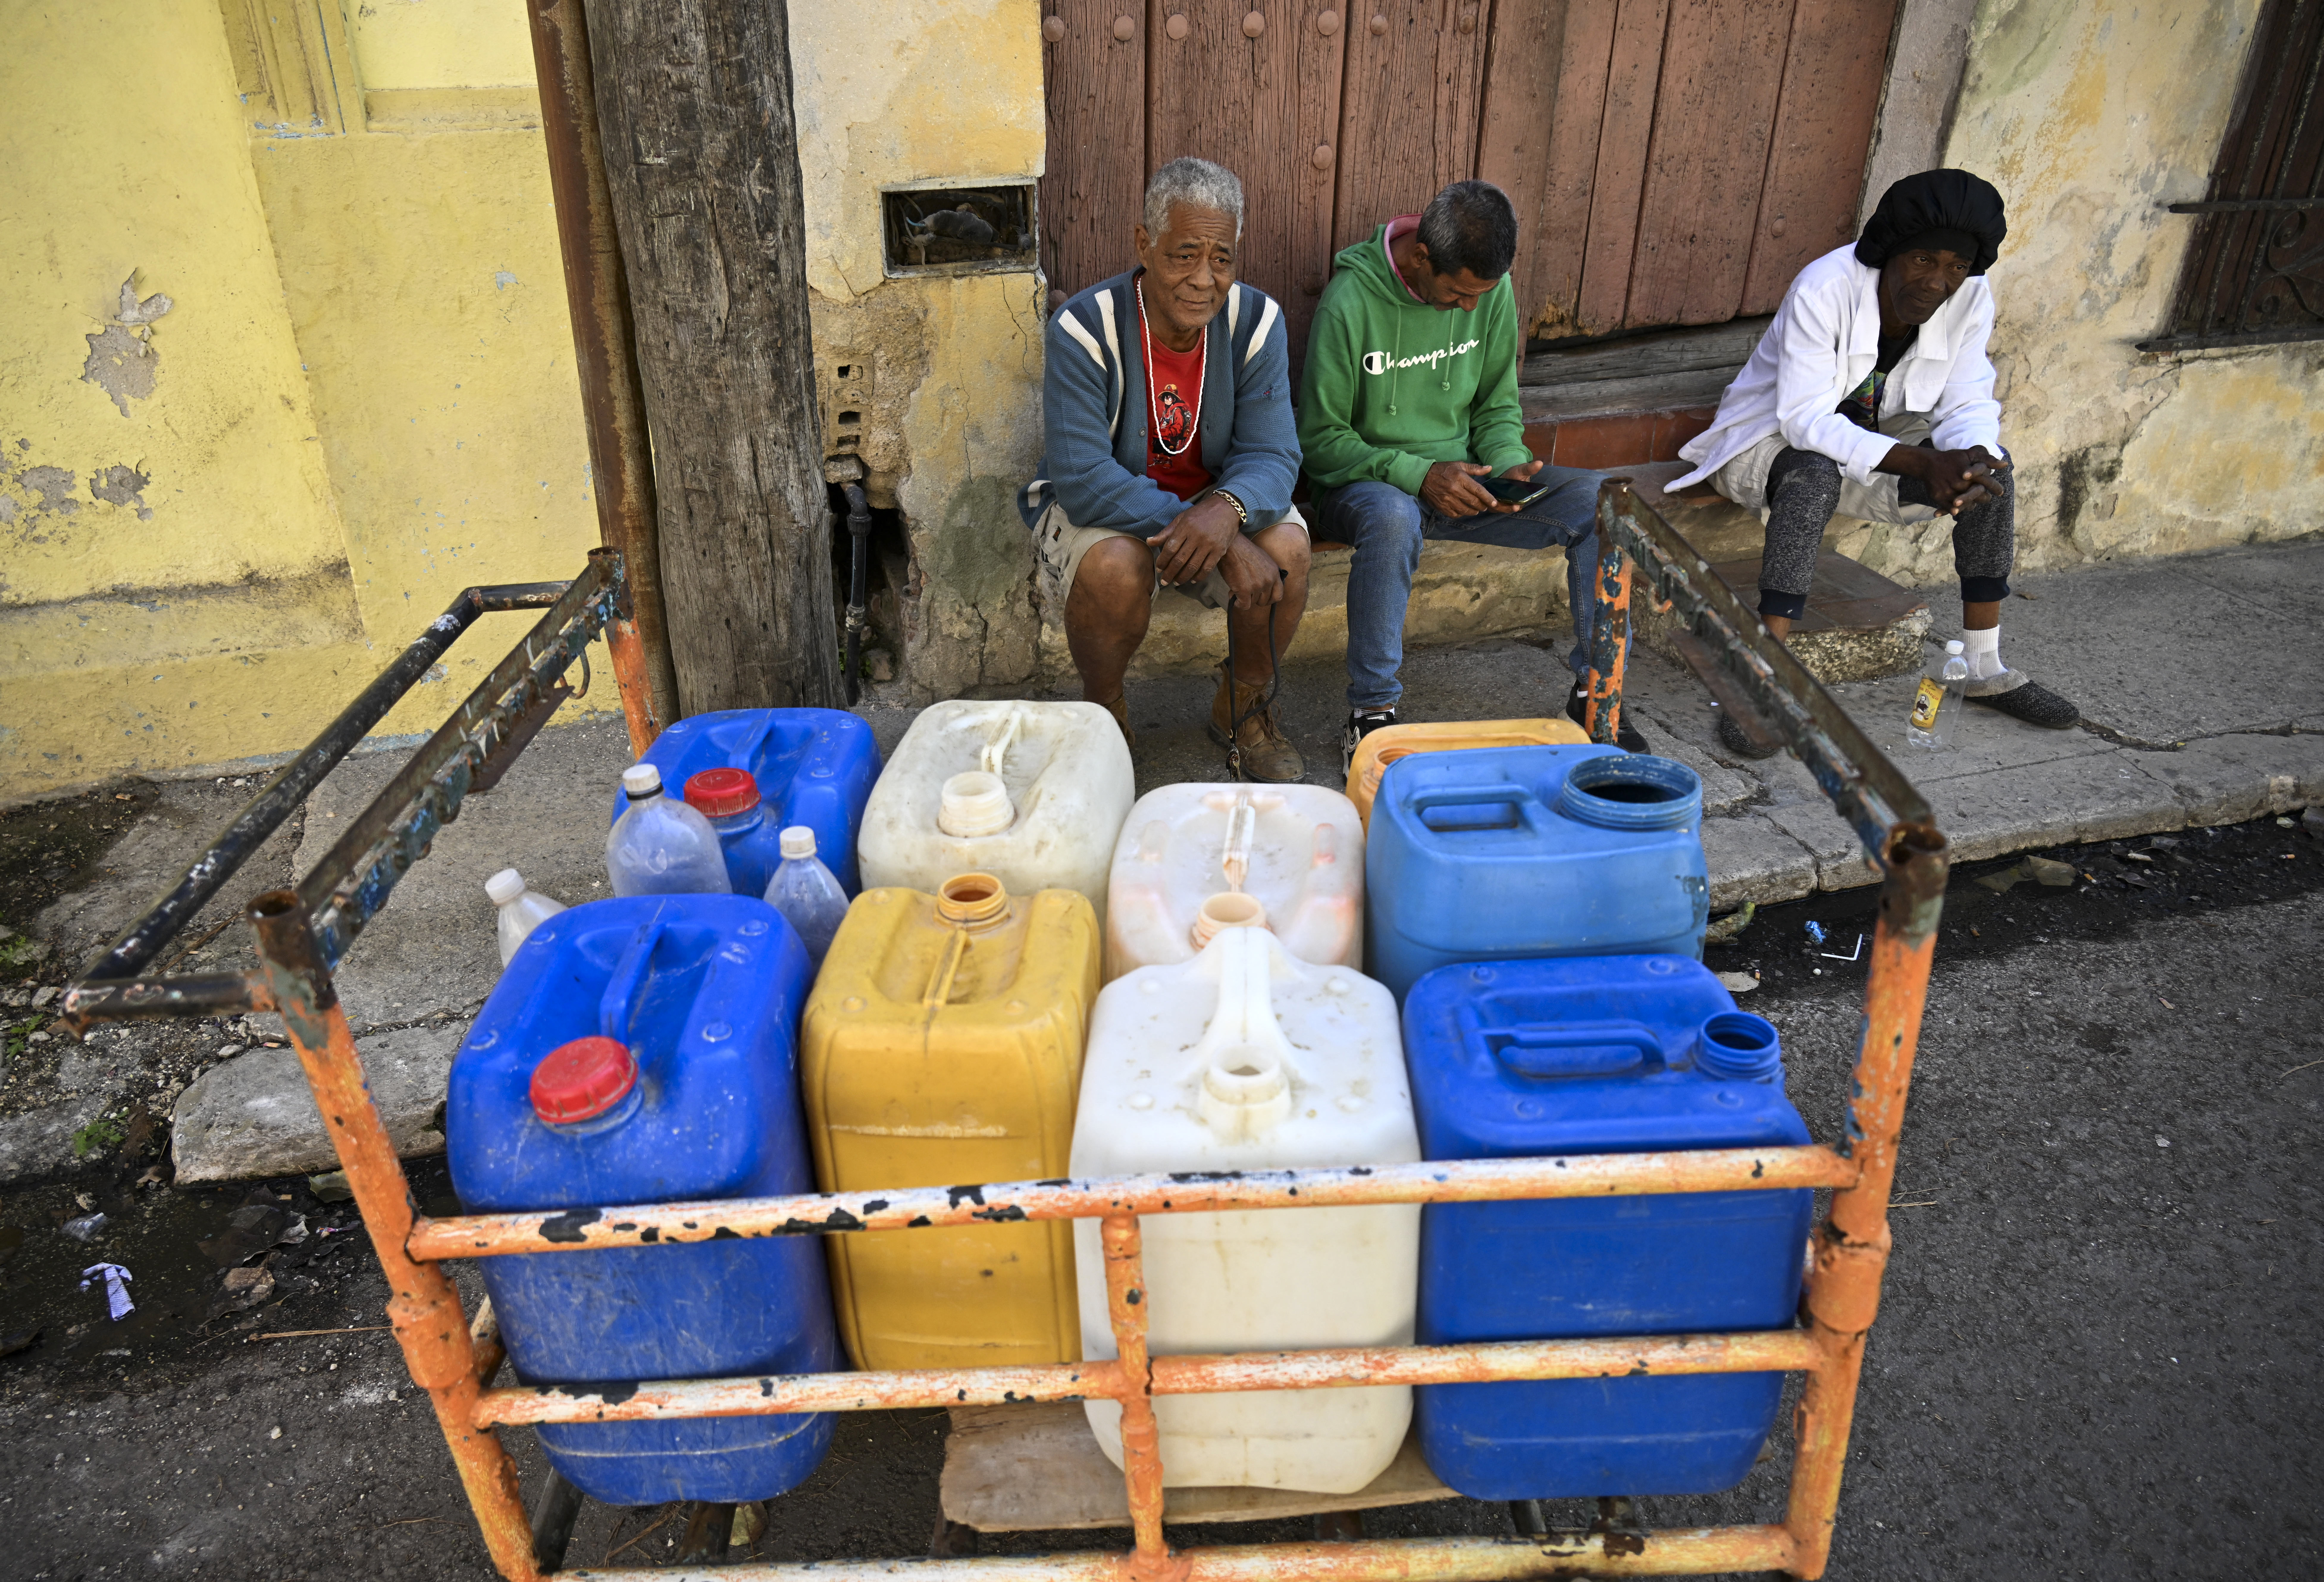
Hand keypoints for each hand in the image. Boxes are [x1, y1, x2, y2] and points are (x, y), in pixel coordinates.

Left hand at [1148, 494, 1239, 585]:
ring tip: (1176, 582)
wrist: (1227, 508)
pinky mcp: (1219, 550)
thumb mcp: (1182, 518)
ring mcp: (1209, 544)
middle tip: (1164, 581)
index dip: (1163, 561)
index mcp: (1185, 527)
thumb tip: (1149, 541)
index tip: (1159, 569)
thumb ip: (1166, 532)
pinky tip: (1192, 580)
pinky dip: (1198, 576)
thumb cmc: (1201, 513)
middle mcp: (1196, 536)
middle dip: (1170, 573)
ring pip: (1192, 567)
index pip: (1170, 548)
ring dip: (1182, 577)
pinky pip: (1207, 568)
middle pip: (1180, 560)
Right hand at [1214, 532, 1284, 608]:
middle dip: (1254, 599)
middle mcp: (1268, 580)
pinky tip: (1232, 595)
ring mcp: (1257, 585)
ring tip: (1236, 587)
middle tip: (1246, 591)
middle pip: (1264, 601)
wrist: (1232, 546)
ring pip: (1252, 603)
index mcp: (1274, 573)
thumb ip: (1268, 574)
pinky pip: (1244, 605)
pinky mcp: (1245, 590)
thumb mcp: (1264, 560)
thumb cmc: (1244, 551)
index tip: (1262, 599)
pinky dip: (1237, 603)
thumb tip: (1264, 586)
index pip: (1278, 595)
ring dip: (1243, 598)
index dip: (1269, 600)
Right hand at [1419, 460, 1501, 518]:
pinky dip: (1462, 513)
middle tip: (1485, 506)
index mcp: (1460, 478)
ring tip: (1476, 509)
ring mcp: (1447, 500)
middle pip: (1473, 502)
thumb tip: (1489, 468)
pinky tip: (1463, 510)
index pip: (1478, 490)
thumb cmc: (1442, 470)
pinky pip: (1455, 514)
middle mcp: (1454, 490)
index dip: (1488, 498)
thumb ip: (1475, 468)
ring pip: (1465, 510)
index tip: (1494, 503)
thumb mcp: (1458, 465)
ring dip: (1473, 511)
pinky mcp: (1441, 507)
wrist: (1422, 477)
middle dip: (1482, 506)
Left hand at [1494, 459, 1544, 514]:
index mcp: (1521, 499)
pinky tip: (1486, 500)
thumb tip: (1540, 463)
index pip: (1519, 506)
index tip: (1516, 506)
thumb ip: (1530, 469)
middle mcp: (1511, 503)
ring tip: (1494, 502)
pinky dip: (1489, 503)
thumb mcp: (1522, 470)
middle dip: (1506, 508)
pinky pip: (1491, 505)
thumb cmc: (1516, 474)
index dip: (1517, 507)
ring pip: (1499, 508)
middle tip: (1502, 506)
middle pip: (1508, 509)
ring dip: (1496, 506)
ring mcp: (1502, 503)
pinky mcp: (1493, 501)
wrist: (1505, 474)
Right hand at [1887, 444, 2009, 513]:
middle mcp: (1960, 483)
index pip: (1987, 482)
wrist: (1928, 463)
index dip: (1995, 487)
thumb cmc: (1952, 458)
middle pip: (1977, 496)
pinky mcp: (1939, 497)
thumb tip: (2005, 464)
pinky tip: (1959, 509)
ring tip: (1973, 503)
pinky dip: (1956, 510)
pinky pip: (1951, 508)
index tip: (2000, 492)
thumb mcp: (1970, 454)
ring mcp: (1949, 491)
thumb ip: (1988, 460)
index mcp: (1970, 472)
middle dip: (1984, 498)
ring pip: (1965, 504)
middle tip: (1987, 498)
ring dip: (1971, 504)